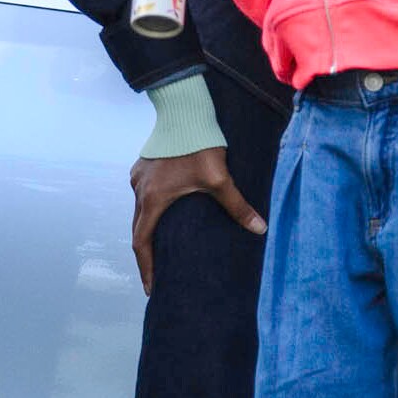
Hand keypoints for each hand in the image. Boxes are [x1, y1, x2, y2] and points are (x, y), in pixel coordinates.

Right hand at [129, 148, 264, 295]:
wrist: (184, 109)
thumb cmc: (199, 144)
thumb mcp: (220, 178)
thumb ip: (237, 205)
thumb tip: (260, 230)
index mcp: (153, 199)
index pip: (142, 243)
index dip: (146, 268)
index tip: (150, 288)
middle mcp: (139, 190)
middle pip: (138, 229)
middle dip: (147, 254)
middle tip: (157, 275)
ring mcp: (138, 176)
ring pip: (139, 210)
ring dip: (149, 228)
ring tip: (161, 244)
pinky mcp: (142, 164)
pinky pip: (143, 193)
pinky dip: (150, 207)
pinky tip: (164, 209)